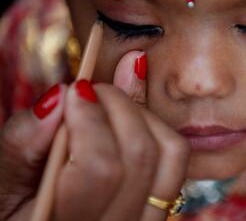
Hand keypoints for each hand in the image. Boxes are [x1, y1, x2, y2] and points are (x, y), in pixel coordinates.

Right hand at [0, 51, 189, 220]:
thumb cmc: (20, 211)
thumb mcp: (3, 186)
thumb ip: (21, 144)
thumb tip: (59, 96)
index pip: (101, 168)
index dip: (91, 120)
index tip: (75, 91)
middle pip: (140, 155)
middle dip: (118, 107)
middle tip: (91, 90)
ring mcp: (146, 218)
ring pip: (169, 153)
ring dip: (141, 114)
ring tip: (110, 105)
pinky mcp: (161, 206)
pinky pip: (176, 159)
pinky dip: (158, 127)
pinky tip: (131, 120)